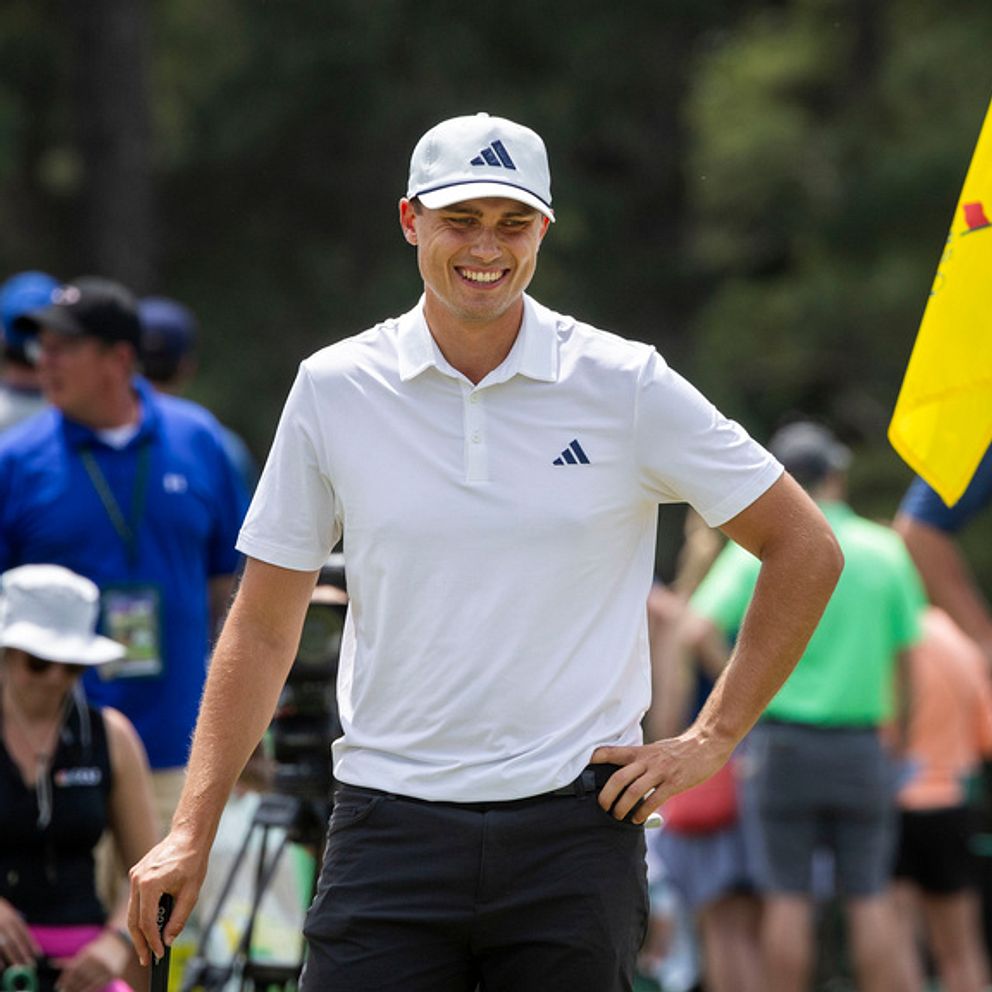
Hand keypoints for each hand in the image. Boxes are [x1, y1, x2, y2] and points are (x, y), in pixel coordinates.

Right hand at [0, 897, 39, 966]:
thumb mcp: (10, 914)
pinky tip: (2, 968)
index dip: (31, 945)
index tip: (38, 956)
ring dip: (12, 958)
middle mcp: (4, 924)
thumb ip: (17, 927)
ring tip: (19, 969)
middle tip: (30, 966)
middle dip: (23, 954)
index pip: (23, 933)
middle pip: (15, 941)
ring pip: (5, 946)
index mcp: (12, 918)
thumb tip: (30, 945)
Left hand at [53, 931, 128, 991]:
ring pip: (87, 984)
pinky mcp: (112, 974)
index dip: (64, 980)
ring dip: (77, 991)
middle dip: (69, 987)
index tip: (58, 987)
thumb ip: (69, 960)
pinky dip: (88, 991)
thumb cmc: (98, 948)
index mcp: (88, 954)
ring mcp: (105, 968)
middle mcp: (96, 961)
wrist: (120, 943)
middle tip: (64, 991)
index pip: (72, 970)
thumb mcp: (84, 951)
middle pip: (78, 979)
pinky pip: (98, 986)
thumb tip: (50, 963)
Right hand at [127, 830, 208, 965]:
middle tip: (146, 958)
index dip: (152, 941)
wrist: (189, 835)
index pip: (146, 922)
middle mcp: (137, 880)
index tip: (158, 954)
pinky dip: (140, 913)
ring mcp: (135, 875)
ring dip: (139, 929)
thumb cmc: (193, 861)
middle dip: (140, 941)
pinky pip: (135, 899)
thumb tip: (167, 940)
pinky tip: (148, 925)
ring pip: (132, 910)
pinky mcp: (136, 873)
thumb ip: (178, 919)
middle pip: (134, 919)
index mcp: (150, 884)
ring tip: (146, 946)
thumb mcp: (191, 893)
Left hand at [590, 733, 732, 822]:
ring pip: (633, 791)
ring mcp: (661, 771)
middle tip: (602, 806)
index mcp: (642, 751)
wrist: (706, 743)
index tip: (584, 767)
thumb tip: (627, 774)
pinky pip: (654, 800)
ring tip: (618, 816)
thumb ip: (642, 760)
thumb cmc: (680, 749)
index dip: (597, 758)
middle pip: (619, 777)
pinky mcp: (674, 783)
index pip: (613, 752)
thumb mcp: (656, 749)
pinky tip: (637, 819)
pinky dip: (642, 812)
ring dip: (622, 807)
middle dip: (606, 794)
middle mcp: (648, 760)